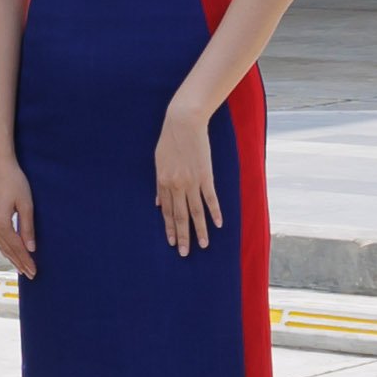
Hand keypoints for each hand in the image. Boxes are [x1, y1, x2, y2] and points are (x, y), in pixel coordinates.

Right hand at [0, 162, 36, 274]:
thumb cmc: (14, 181)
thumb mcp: (26, 204)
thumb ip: (27, 227)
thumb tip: (31, 248)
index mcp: (1, 223)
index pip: (16, 247)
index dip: (26, 260)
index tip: (34, 272)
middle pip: (7, 248)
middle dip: (18, 262)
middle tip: (29, 275)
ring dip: (10, 256)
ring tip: (19, 266)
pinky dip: (3, 246)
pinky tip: (7, 249)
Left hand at [155, 107, 222, 255]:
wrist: (183, 123)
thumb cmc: (169, 140)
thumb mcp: (158, 162)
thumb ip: (159, 184)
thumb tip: (158, 203)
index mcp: (163, 182)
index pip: (167, 211)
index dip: (169, 228)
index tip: (171, 242)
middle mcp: (176, 185)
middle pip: (180, 216)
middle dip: (182, 236)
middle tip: (184, 253)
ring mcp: (192, 181)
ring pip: (196, 212)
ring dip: (200, 230)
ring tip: (203, 245)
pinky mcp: (206, 176)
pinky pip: (210, 198)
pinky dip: (215, 212)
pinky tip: (218, 225)